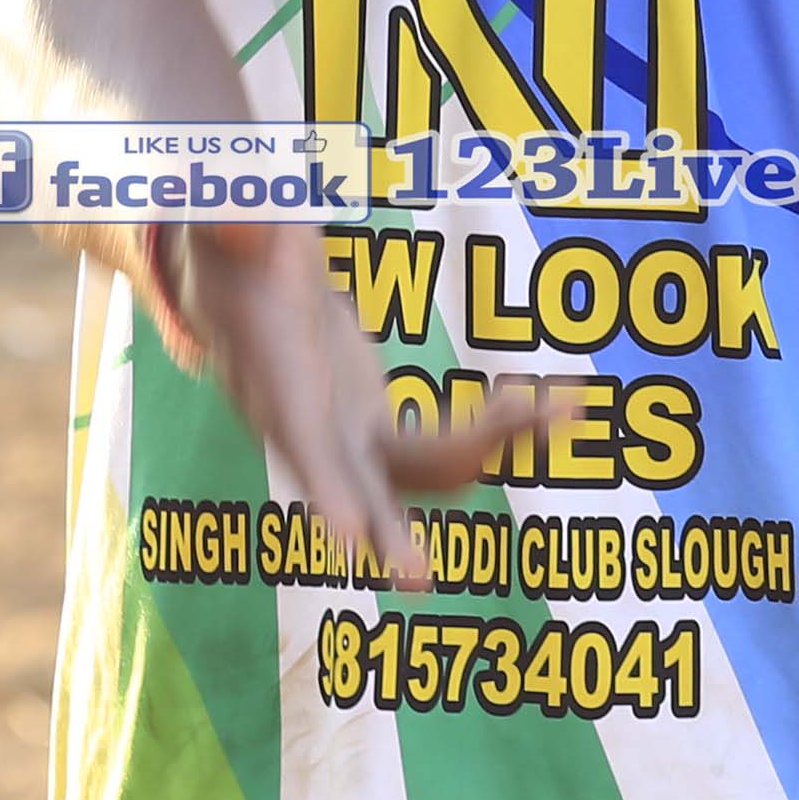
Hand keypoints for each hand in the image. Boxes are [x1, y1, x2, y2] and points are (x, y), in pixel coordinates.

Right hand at [135, 216, 543, 574]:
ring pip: (425, 468)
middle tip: (417, 578)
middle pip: (360, 481)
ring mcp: (349, 442)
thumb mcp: (234, 224)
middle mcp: (309, 428)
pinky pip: (451, 449)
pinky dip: (506, 429)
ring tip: (564, 409)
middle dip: (387, 533)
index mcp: (272, 379)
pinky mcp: (380, 439)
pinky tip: (561, 403)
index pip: (298, 438)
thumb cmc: (237, 249)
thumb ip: (239, 220)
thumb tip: (247, 222)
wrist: (241, 291)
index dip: (325, 487)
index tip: (349, 539)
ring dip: (495, 447)